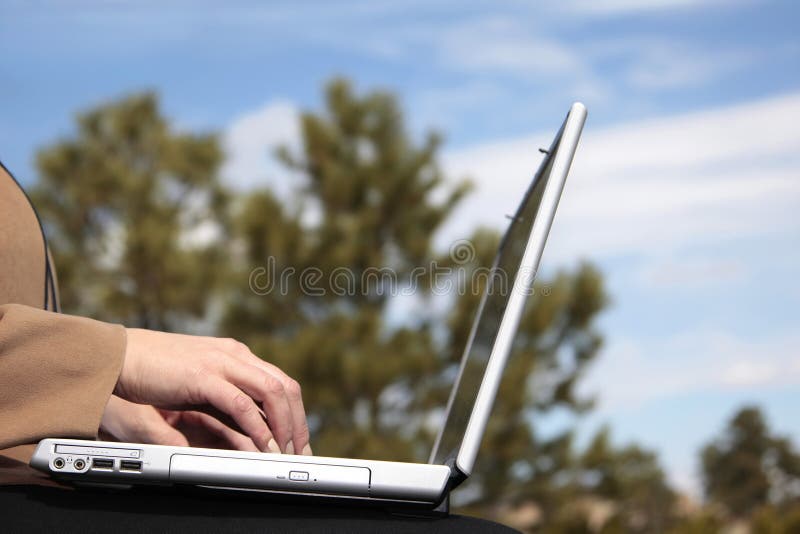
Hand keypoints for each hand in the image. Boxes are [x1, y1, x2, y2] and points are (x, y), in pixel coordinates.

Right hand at [114, 329, 310, 454]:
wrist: (117, 356)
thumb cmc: (152, 371)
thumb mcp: (197, 383)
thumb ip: (221, 397)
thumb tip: (241, 424)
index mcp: (235, 355)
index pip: (280, 382)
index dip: (295, 412)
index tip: (298, 440)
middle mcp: (235, 355)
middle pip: (285, 387)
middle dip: (298, 422)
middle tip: (300, 452)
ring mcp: (221, 363)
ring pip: (272, 393)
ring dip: (285, 426)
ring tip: (286, 453)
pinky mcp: (203, 376)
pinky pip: (242, 404)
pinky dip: (257, 427)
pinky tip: (263, 446)